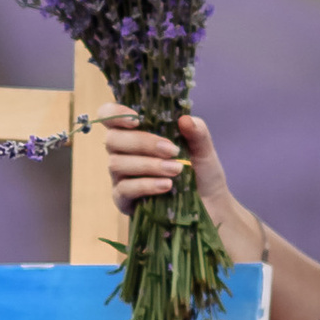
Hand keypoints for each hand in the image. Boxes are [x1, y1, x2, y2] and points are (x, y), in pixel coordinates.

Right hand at [97, 108, 261, 261]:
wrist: (210, 205)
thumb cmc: (201, 172)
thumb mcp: (204, 149)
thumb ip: (197, 131)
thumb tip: (185, 119)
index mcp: (137, 133)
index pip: (109, 116)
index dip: (115, 114)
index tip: (136, 119)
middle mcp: (123, 152)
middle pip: (112, 140)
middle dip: (142, 143)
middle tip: (172, 150)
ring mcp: (120, 177)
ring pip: (116, 164)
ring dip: (148, 165)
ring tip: (176, 170)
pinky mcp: (123, 200)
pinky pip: (124, 189)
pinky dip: (146, 185)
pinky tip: (166, 185)